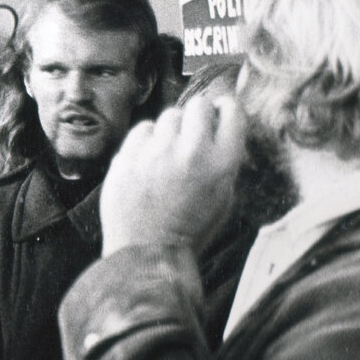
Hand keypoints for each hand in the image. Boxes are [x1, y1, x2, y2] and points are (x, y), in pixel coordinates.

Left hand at [100, 90, 246, 256]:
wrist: (148, 254)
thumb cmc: (189, 230)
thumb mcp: (223, 200)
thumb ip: (225, 162)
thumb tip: (220, 127)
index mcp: (222, 164)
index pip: (231, 111)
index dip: (225, 109)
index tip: (218, 115)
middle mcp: (192, 152)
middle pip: (198, 105)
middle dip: (197, 116)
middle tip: (191, 136)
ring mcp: (156, 152)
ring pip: (168, 115)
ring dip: (170, 130)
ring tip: (167, 156)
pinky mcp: (128, 156)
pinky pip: (142, 130)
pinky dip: (146, 141)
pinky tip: (147, 162)